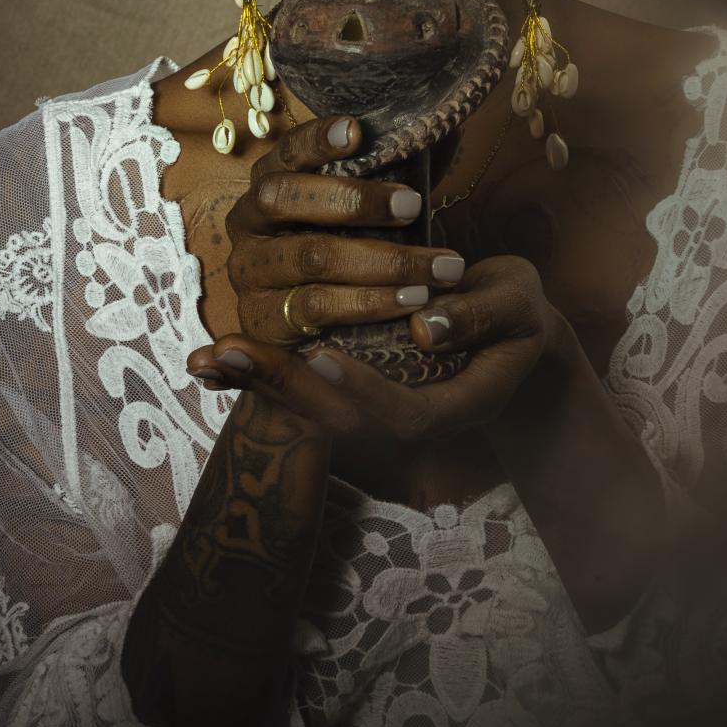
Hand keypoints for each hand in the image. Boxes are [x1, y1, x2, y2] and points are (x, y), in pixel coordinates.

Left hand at [188, 253, 574, 446]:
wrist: (513, 337)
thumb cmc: (519, 316)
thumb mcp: (518, 306)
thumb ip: (477, 318)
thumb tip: (425, 329)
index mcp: (455, 405)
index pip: (404, 414)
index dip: (362, 391)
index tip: (322, 356)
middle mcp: (409, 418)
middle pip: (340, 420)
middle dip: (284, 387)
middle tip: (230, 354)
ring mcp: (377, 411)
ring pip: (312, 410)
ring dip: (259, 384)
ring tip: (208, 358)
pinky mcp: (352, 391)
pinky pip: (302, 390)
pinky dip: (257, 376)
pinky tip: (209, 362)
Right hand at [220, 113, 465, 346]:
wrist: (312, 329)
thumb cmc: (345, 250)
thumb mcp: (369, 207)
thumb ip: (400, 168)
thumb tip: (448, 126)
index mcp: (269, 181)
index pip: (286, 151)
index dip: (316, 139)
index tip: (358, 131)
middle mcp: (249, 222)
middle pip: (283, 198)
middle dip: (352, 199)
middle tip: (413, 205)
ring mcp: (250, 272)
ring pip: (310, 257)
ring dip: (382, 262)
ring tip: (437, 268)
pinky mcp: (263, 319)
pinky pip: (316, 307)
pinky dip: (368, 303)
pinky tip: (410, 301)